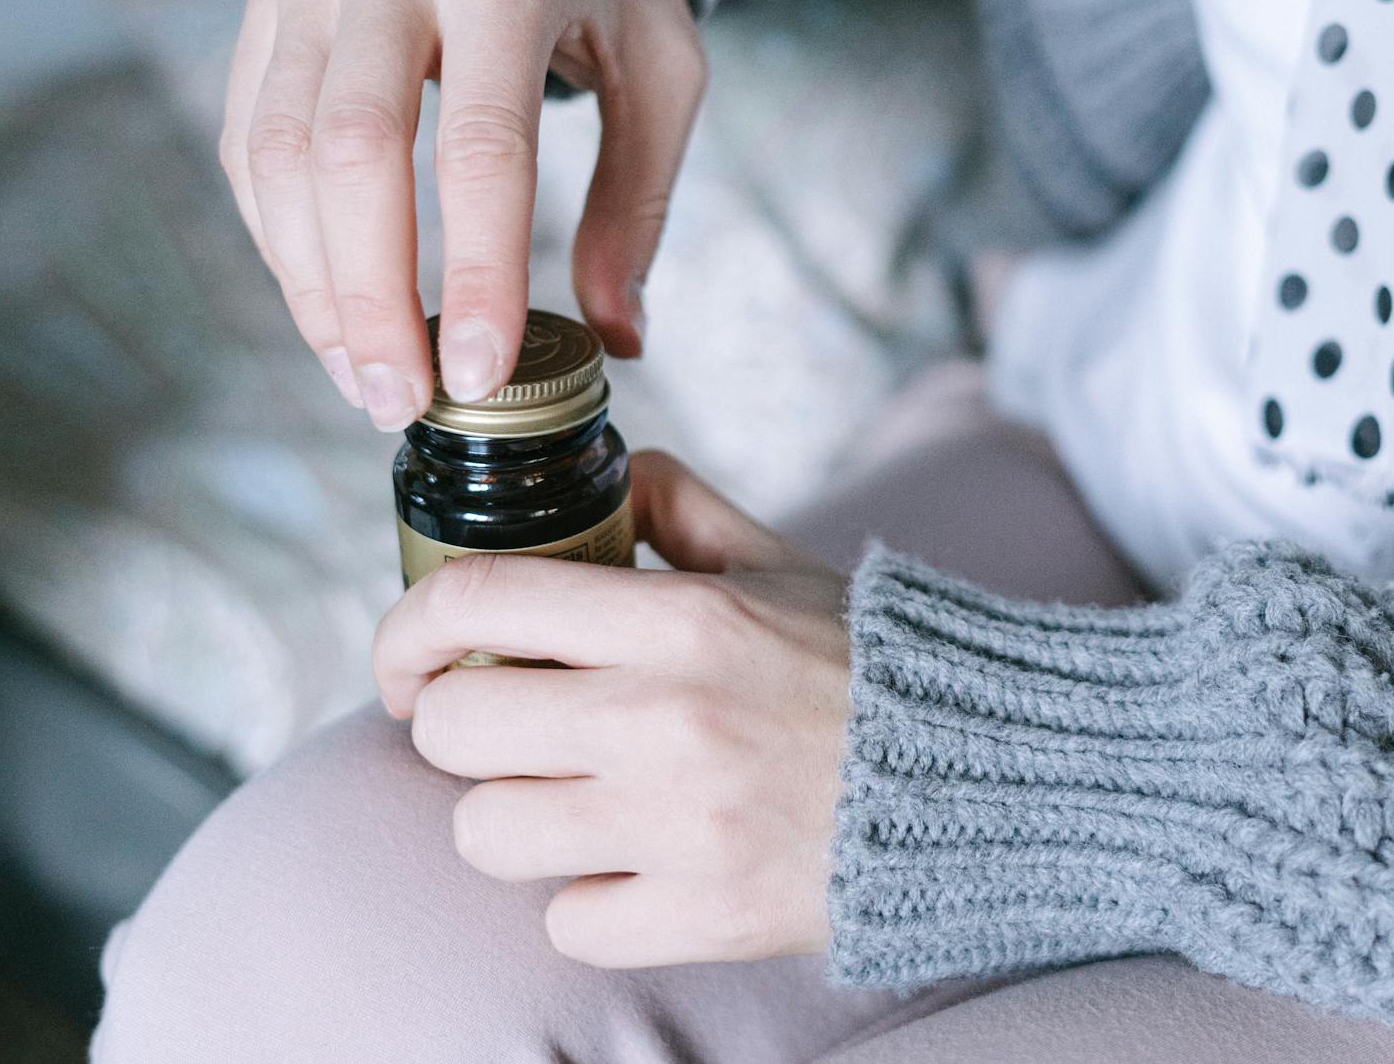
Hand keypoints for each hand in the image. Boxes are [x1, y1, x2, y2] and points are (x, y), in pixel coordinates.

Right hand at [221, 0, 705, 428]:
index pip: (480, 145)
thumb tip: (621, 338)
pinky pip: (245, 142)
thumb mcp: (658, 62)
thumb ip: (640, 198)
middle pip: (351, 155)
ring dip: (311, 286)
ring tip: (363, 378)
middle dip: (369, 299)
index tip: (476, 375)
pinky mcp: (262, 8)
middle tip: (401, 401)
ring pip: (275, 155)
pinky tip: (326, 307)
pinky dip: (280, 240)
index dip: (474, 272)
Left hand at [372, 451, 850, 966]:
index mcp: (684, 619)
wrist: (984, 779)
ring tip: (571, 797)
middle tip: (506, 724)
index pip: (477, 600)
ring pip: (487, 832)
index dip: (408, 626)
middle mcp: (667, 720)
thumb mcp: (782, 563)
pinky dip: (589, 897)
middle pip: (454, 726)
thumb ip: (682, 508)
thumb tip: (605, 475)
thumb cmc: (874, 667)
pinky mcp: (702, 916)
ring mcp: (680, 827)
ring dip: (514, 814)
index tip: (411, 655)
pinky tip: (637, 862)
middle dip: (459, 722)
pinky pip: (567, 919)